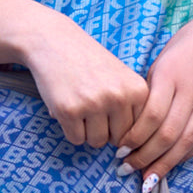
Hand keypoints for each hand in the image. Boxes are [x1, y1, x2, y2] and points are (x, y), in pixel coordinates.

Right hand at [23, 11, 147, 146]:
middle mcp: (119, 96)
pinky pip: (76, 139)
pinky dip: (70, 129)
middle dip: (105, 130)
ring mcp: (94, 104)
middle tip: (93, 106)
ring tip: (81, 106)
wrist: (55, 42)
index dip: (120, 124)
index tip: (110, 109)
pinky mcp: (70, 111)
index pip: (136, 130)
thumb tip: (127, 151)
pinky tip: (69, 107)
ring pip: (97, 142)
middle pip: (117, 140)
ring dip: (87, 131)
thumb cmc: (90, 63)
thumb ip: (131, 109)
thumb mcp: (122, 79)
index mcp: (137, 89)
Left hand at [119, 0, 192, 184]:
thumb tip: (132, 128)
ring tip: (147, 179)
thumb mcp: (163, 60)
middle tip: (127, 169)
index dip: (134, 139)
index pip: (151, 117)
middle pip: (168, 136)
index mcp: (172, 75)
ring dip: (164, 166)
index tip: (120, 151)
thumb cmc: (189, 45)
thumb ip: (150, 93)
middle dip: (144, 158)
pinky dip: (184, 156)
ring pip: (186, 143)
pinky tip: (169, 165)